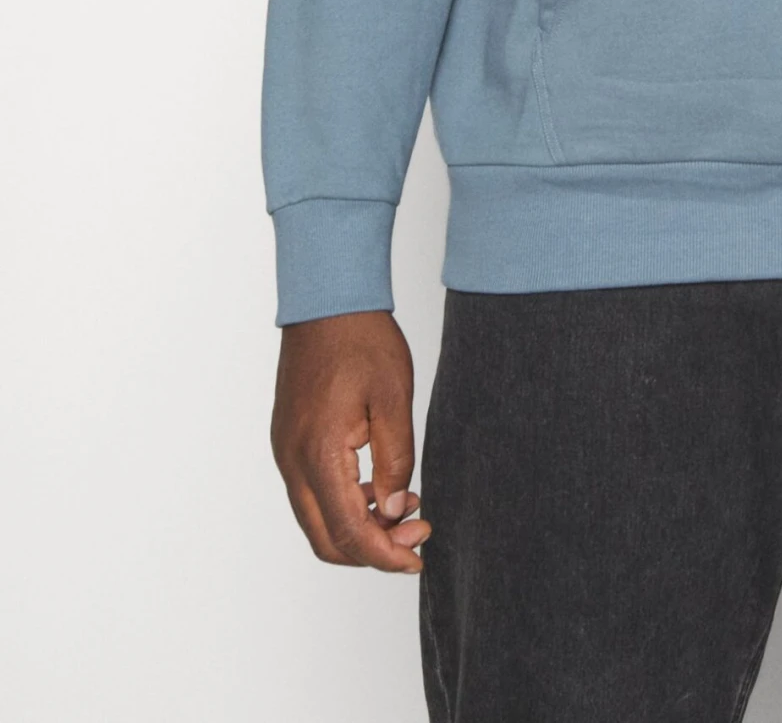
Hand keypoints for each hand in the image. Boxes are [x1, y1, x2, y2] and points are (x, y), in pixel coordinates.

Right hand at [271, 309, 430, 571]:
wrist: (327, 301)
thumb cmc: (361, 340)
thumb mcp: (393, 399)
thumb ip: (396, 460)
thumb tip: (396, 510)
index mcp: (318, 453)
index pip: (348, 532)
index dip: (384, 555)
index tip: (417, 558)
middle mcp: (291, 460)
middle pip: (325, 539)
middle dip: (372, 549)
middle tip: (417, 535)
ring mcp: (285, 451)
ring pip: (316, 519)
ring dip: (358, 527)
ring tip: (406, 508)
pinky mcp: (289, 441)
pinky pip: (311, 493)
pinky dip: (344, 504)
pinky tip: (379, 487)